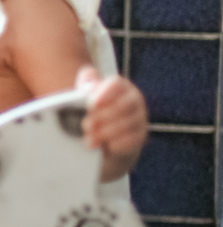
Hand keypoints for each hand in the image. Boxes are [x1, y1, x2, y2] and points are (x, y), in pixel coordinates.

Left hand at [77, 66, 147, 180]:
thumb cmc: (94, 113)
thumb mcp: (87, 96)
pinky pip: (131, 140)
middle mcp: (134, 100)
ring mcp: (140, 118)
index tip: (91, 104)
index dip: (104, 93)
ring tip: (89, 139)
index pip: (116, 83)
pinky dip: (115, 144)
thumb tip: (88, 79)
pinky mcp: (141, 136)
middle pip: (122, 106)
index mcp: (120, 87)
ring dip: (105, 132)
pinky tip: (104, 146)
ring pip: (126, 124)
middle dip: (101, 117)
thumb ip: (87, 83)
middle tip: (85, 126)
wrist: (105, 140)